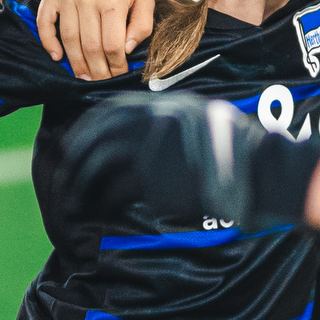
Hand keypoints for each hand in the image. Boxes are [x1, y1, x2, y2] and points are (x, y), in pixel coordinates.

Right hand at [43, 0, 155, 81]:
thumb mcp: (145, 0)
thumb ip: (142, 26)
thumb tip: (127, 50)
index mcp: (113, 0)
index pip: (112, 44)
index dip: (115, 65)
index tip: (118, 75)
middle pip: (89, 45)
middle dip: (96, 70)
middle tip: (100, 81)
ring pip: (68, 37)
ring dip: (75, 62)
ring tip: (83, 76)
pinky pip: (45, 21)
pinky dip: (48, 41)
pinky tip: (57, 56)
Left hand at [53, 93, 319, 232]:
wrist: (258, 169)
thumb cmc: (237, 151)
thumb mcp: (203, 120)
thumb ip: (172, 122)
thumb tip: (146, 134)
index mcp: (163, 107)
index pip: (110, 111)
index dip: (87, 129)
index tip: (74, 143)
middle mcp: (152, 122)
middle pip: (96, 135)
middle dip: (73, 156)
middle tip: (62, 174)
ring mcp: (152, 148)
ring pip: (98, 163)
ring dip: (79, 184)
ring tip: (71, 202)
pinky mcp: (155, 178)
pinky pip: (114, 189)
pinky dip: (99, 202)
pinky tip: (95, 213)